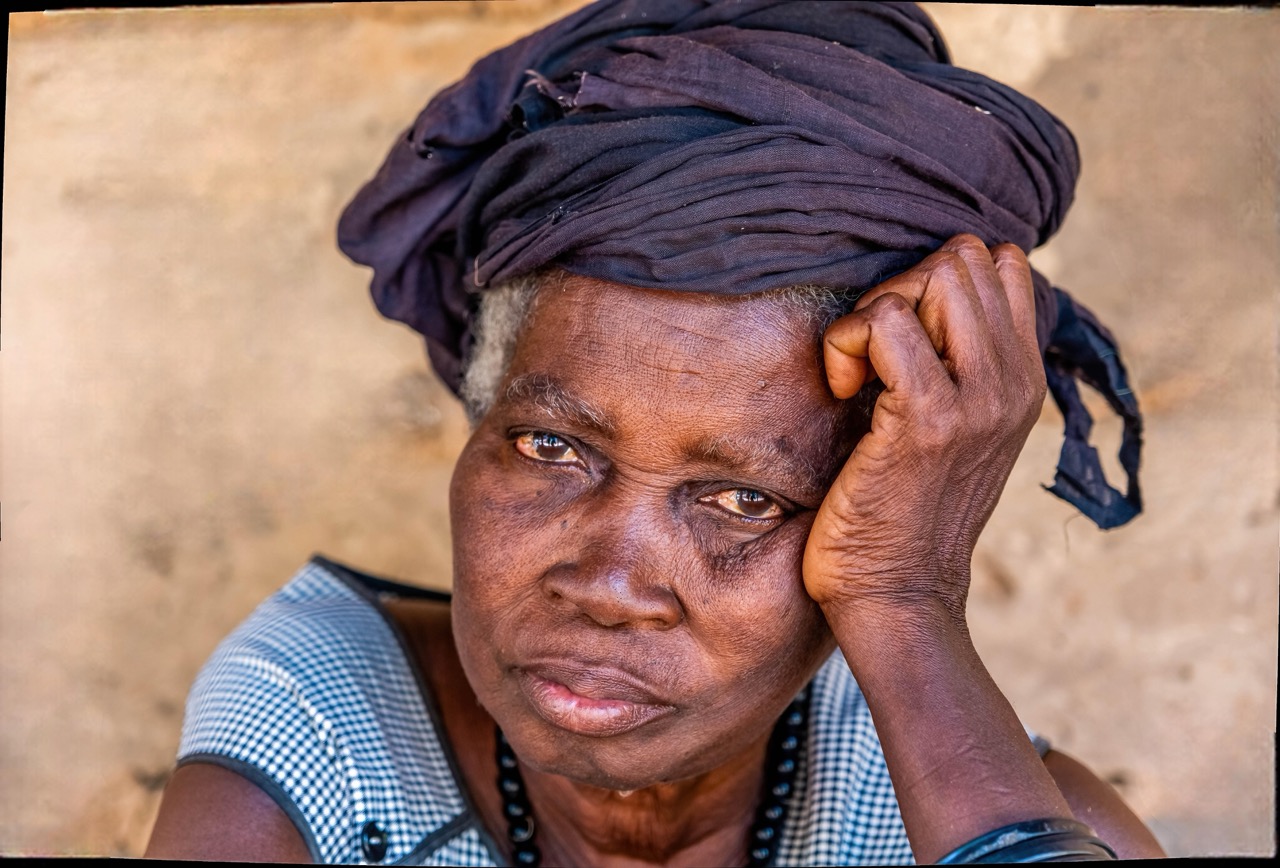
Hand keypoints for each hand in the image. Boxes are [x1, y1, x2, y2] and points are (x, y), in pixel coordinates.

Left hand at [802, 234, 1046, 625]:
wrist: (898, 594)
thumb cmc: (904, 510)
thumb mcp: (955, 430)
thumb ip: (959, 365)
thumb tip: (922, 301)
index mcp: (1022, 378)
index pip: (1002, 263)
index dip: (935, 281)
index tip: (902, 341)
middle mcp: (1013, 381)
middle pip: (963, 257)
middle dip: (903, 287)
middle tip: (874, 355)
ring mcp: (978, 399)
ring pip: (933, 275)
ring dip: (875, 312)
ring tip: (862, 375)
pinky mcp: (928, 418)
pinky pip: (883, 323)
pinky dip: (845, 345)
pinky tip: (844, 392)